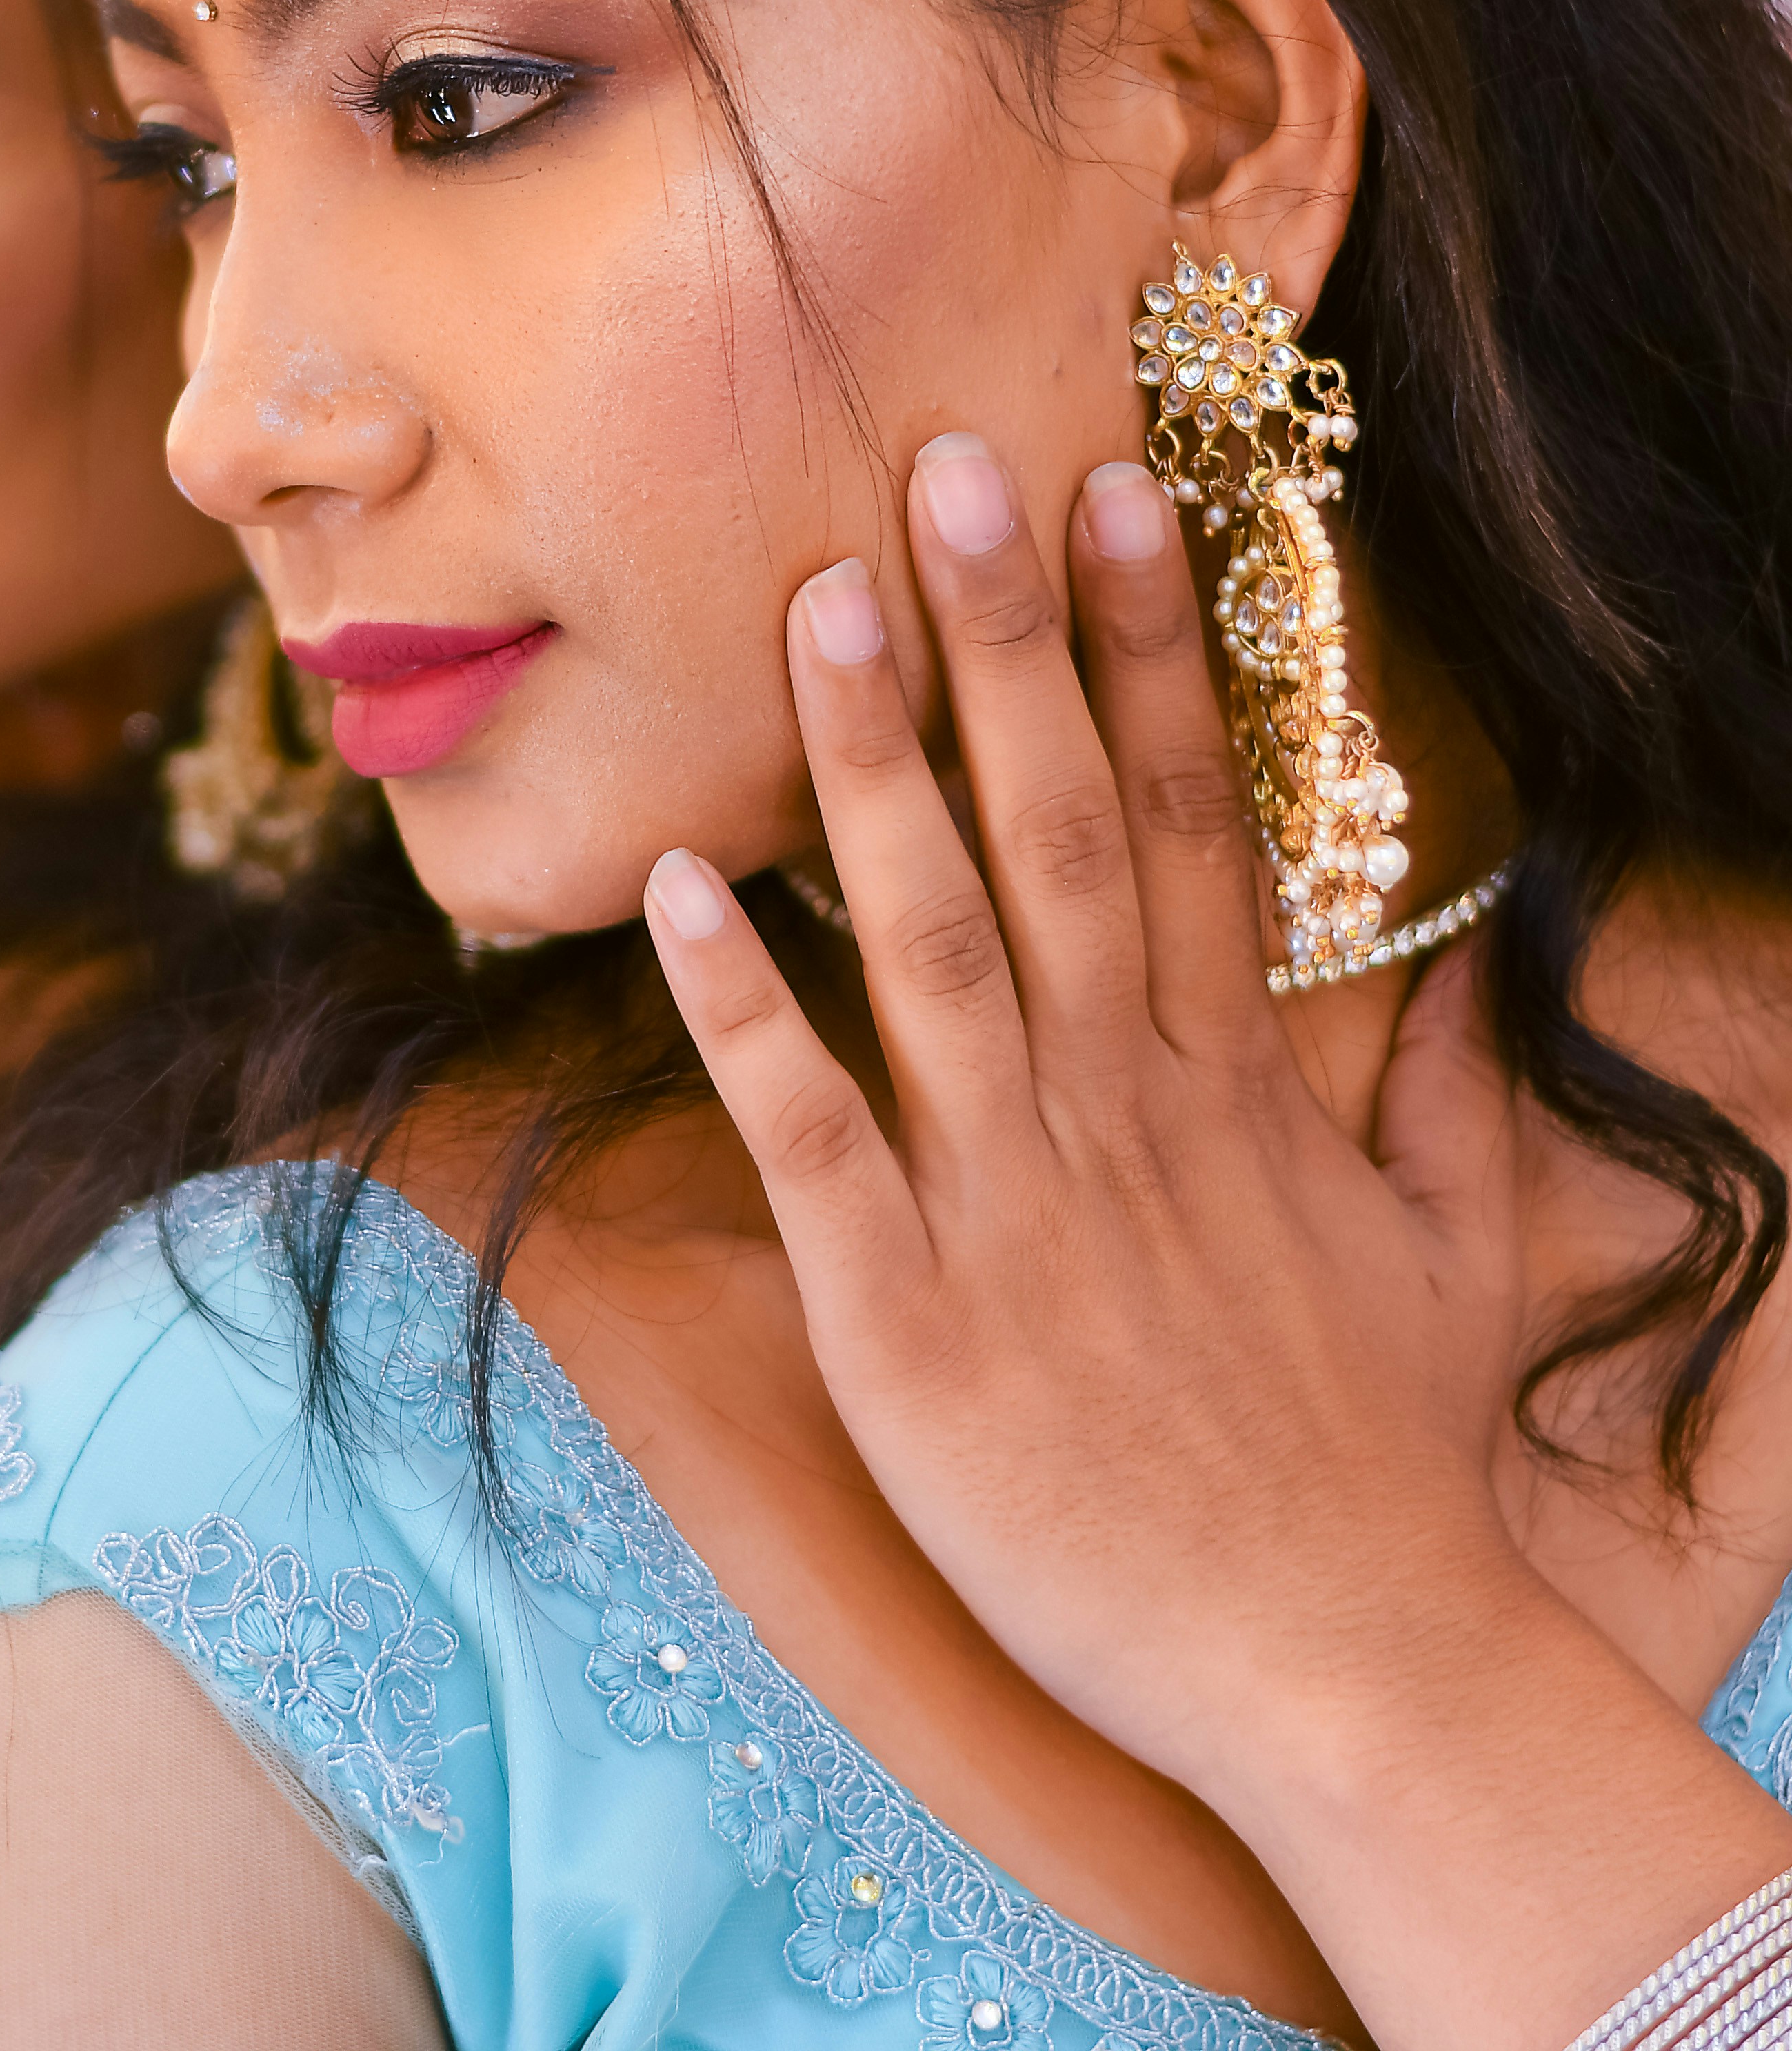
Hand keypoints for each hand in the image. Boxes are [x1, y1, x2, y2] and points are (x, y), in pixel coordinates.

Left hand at [643, 436, 1786, 2046]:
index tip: (1111, 491)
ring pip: (929, 942)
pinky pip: (809, 1137)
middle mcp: (1119, 1105)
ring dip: (872, 773)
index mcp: (1228, 1081)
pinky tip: (675, 890)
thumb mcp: (1455, 1255)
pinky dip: (740, 1014)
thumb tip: (1466, 961)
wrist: (1352, 1676)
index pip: (1192, 814)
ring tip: (816, 605)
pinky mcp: (907, 1318)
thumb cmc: (1381, 1466)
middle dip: (1005, 644)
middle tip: (945, 464)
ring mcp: (1009, 1204)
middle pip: (1062, 829)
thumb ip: (1449, 1090)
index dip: (1147, 646)